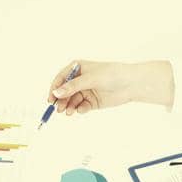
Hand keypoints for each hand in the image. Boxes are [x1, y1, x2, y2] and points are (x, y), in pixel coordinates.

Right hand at [46, 59, 174, 116]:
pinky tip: (81, 110)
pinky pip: (81, 106)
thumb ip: (73, 87)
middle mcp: (80, 80)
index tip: (50, 99)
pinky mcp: (92, 102)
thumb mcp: (90, 79)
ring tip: (69, 112)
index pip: (61, 78)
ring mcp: (86, 91)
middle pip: (65, 92)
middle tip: (59, 109)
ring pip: (72, 101)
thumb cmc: (112, 74)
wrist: (131, 84)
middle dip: (61, 100)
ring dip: (69, 106)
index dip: (55, 88)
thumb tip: (56, 93)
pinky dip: (79, 109)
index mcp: (78, 68)